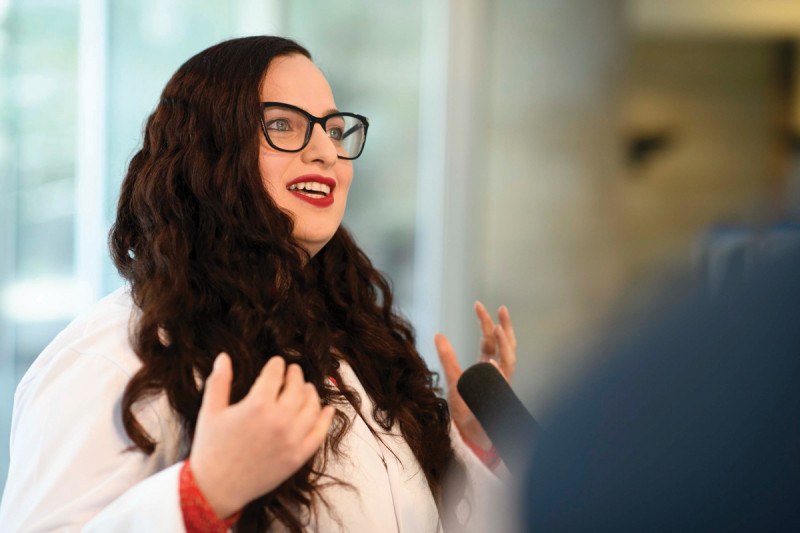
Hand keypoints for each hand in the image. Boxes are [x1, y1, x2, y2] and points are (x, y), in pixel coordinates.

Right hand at [189, 353, 334, 518]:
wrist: (214, 488)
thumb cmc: (211, 449)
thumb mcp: (210, 411)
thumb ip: (219, 381)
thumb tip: (223, 357)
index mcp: (257, 405)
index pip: (275, 374)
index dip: (277, 365)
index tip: (277, 363)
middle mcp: (279, 421)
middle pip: (297, 388)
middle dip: (296, 375)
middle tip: (294, 371)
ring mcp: (291, 440)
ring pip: (312, 408)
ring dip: (312, 394)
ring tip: (307, 388)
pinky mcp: (298, 457)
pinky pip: (319, 434)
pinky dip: (325, 419)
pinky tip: (327, 410)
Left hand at [435, 302, 516, 448]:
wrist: (470, 435)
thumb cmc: (465, 407)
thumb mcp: (453, 378)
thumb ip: (447, 357)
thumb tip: (438, 334)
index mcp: (487, 365)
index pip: (490, 339)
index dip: (486, 322)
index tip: (478, 304)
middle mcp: (498, 373)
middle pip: (507, 346)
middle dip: (506, 327)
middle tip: (502, 308)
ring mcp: (502, 386)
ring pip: (509, 361)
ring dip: (505, 345)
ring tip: (499, 329)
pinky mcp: (500, 400)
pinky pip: (503, 384)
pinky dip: (499, 373)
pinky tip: (492, 364)